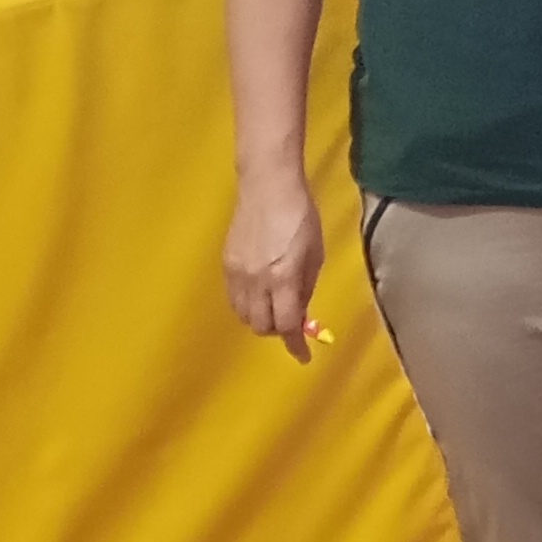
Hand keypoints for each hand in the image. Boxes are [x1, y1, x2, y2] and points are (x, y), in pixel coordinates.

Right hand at [225, 173, 326, 357]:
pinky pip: (234, 298)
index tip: (304, 356)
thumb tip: (300, 312)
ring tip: (273, 306)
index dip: (295, 345)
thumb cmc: (300, 215)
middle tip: (290, 320)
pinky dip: (247, 305)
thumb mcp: (315, 254)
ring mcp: (237, 273)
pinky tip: (258, 294)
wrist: (267, 185)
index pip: (287, 325)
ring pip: (244, 315)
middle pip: (262, 326)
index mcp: (283, 278)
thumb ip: (306, 287)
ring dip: (261, 319)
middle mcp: (257, 281)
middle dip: (278, 330)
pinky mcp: (226, 263)